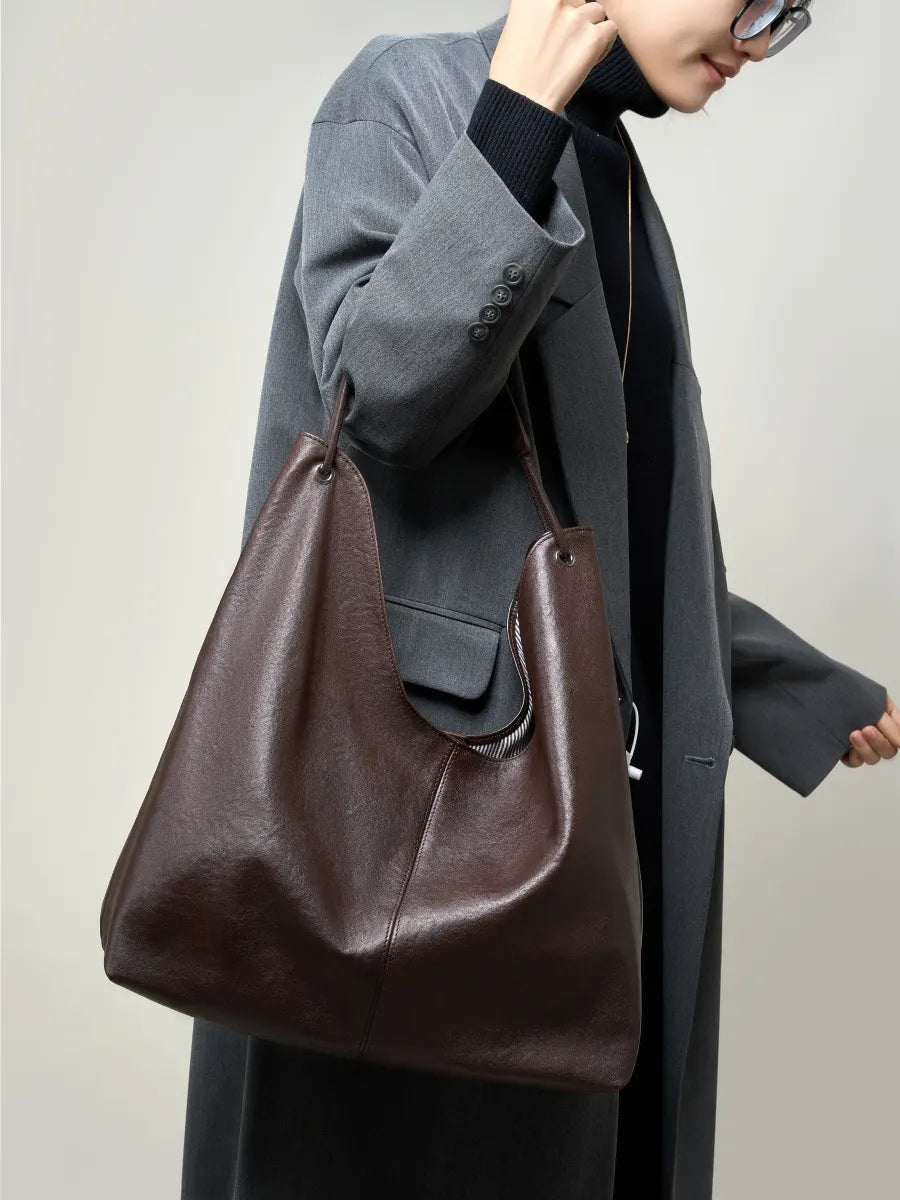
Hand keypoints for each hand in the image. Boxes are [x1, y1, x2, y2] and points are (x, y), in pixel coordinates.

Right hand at [491, 0, 618, 113]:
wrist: (521, 102)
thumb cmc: (514, 74)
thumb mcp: (514, 27)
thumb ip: (536, 12)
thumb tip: (550, 13)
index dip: (563, 8)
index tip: (559, 22)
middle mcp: (554, 1)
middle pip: (578, 0)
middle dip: (576, 17)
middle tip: (566, 41)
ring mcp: (575, 18)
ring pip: (597, 12)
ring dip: (591, 29)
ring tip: (577, 51)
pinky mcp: (593, 37)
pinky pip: (610, 29)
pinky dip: (604, 44)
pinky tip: (589, 58)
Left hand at [840, 692, 899, 768]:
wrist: (822, 689)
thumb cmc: (848, 689)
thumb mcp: (873, 698)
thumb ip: (888, 717)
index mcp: (887, 721)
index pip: (898, 738)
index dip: (897, 738)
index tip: (891, 736)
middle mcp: (877, 735)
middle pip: (888, 751)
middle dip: (880, 741)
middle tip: (868, 729)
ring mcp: (862, 745)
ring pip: (872, 758)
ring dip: (866, 748)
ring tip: (854, 734)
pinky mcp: (845, 752)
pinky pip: (854, 762)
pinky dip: (854, 756)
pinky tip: (847, 744)